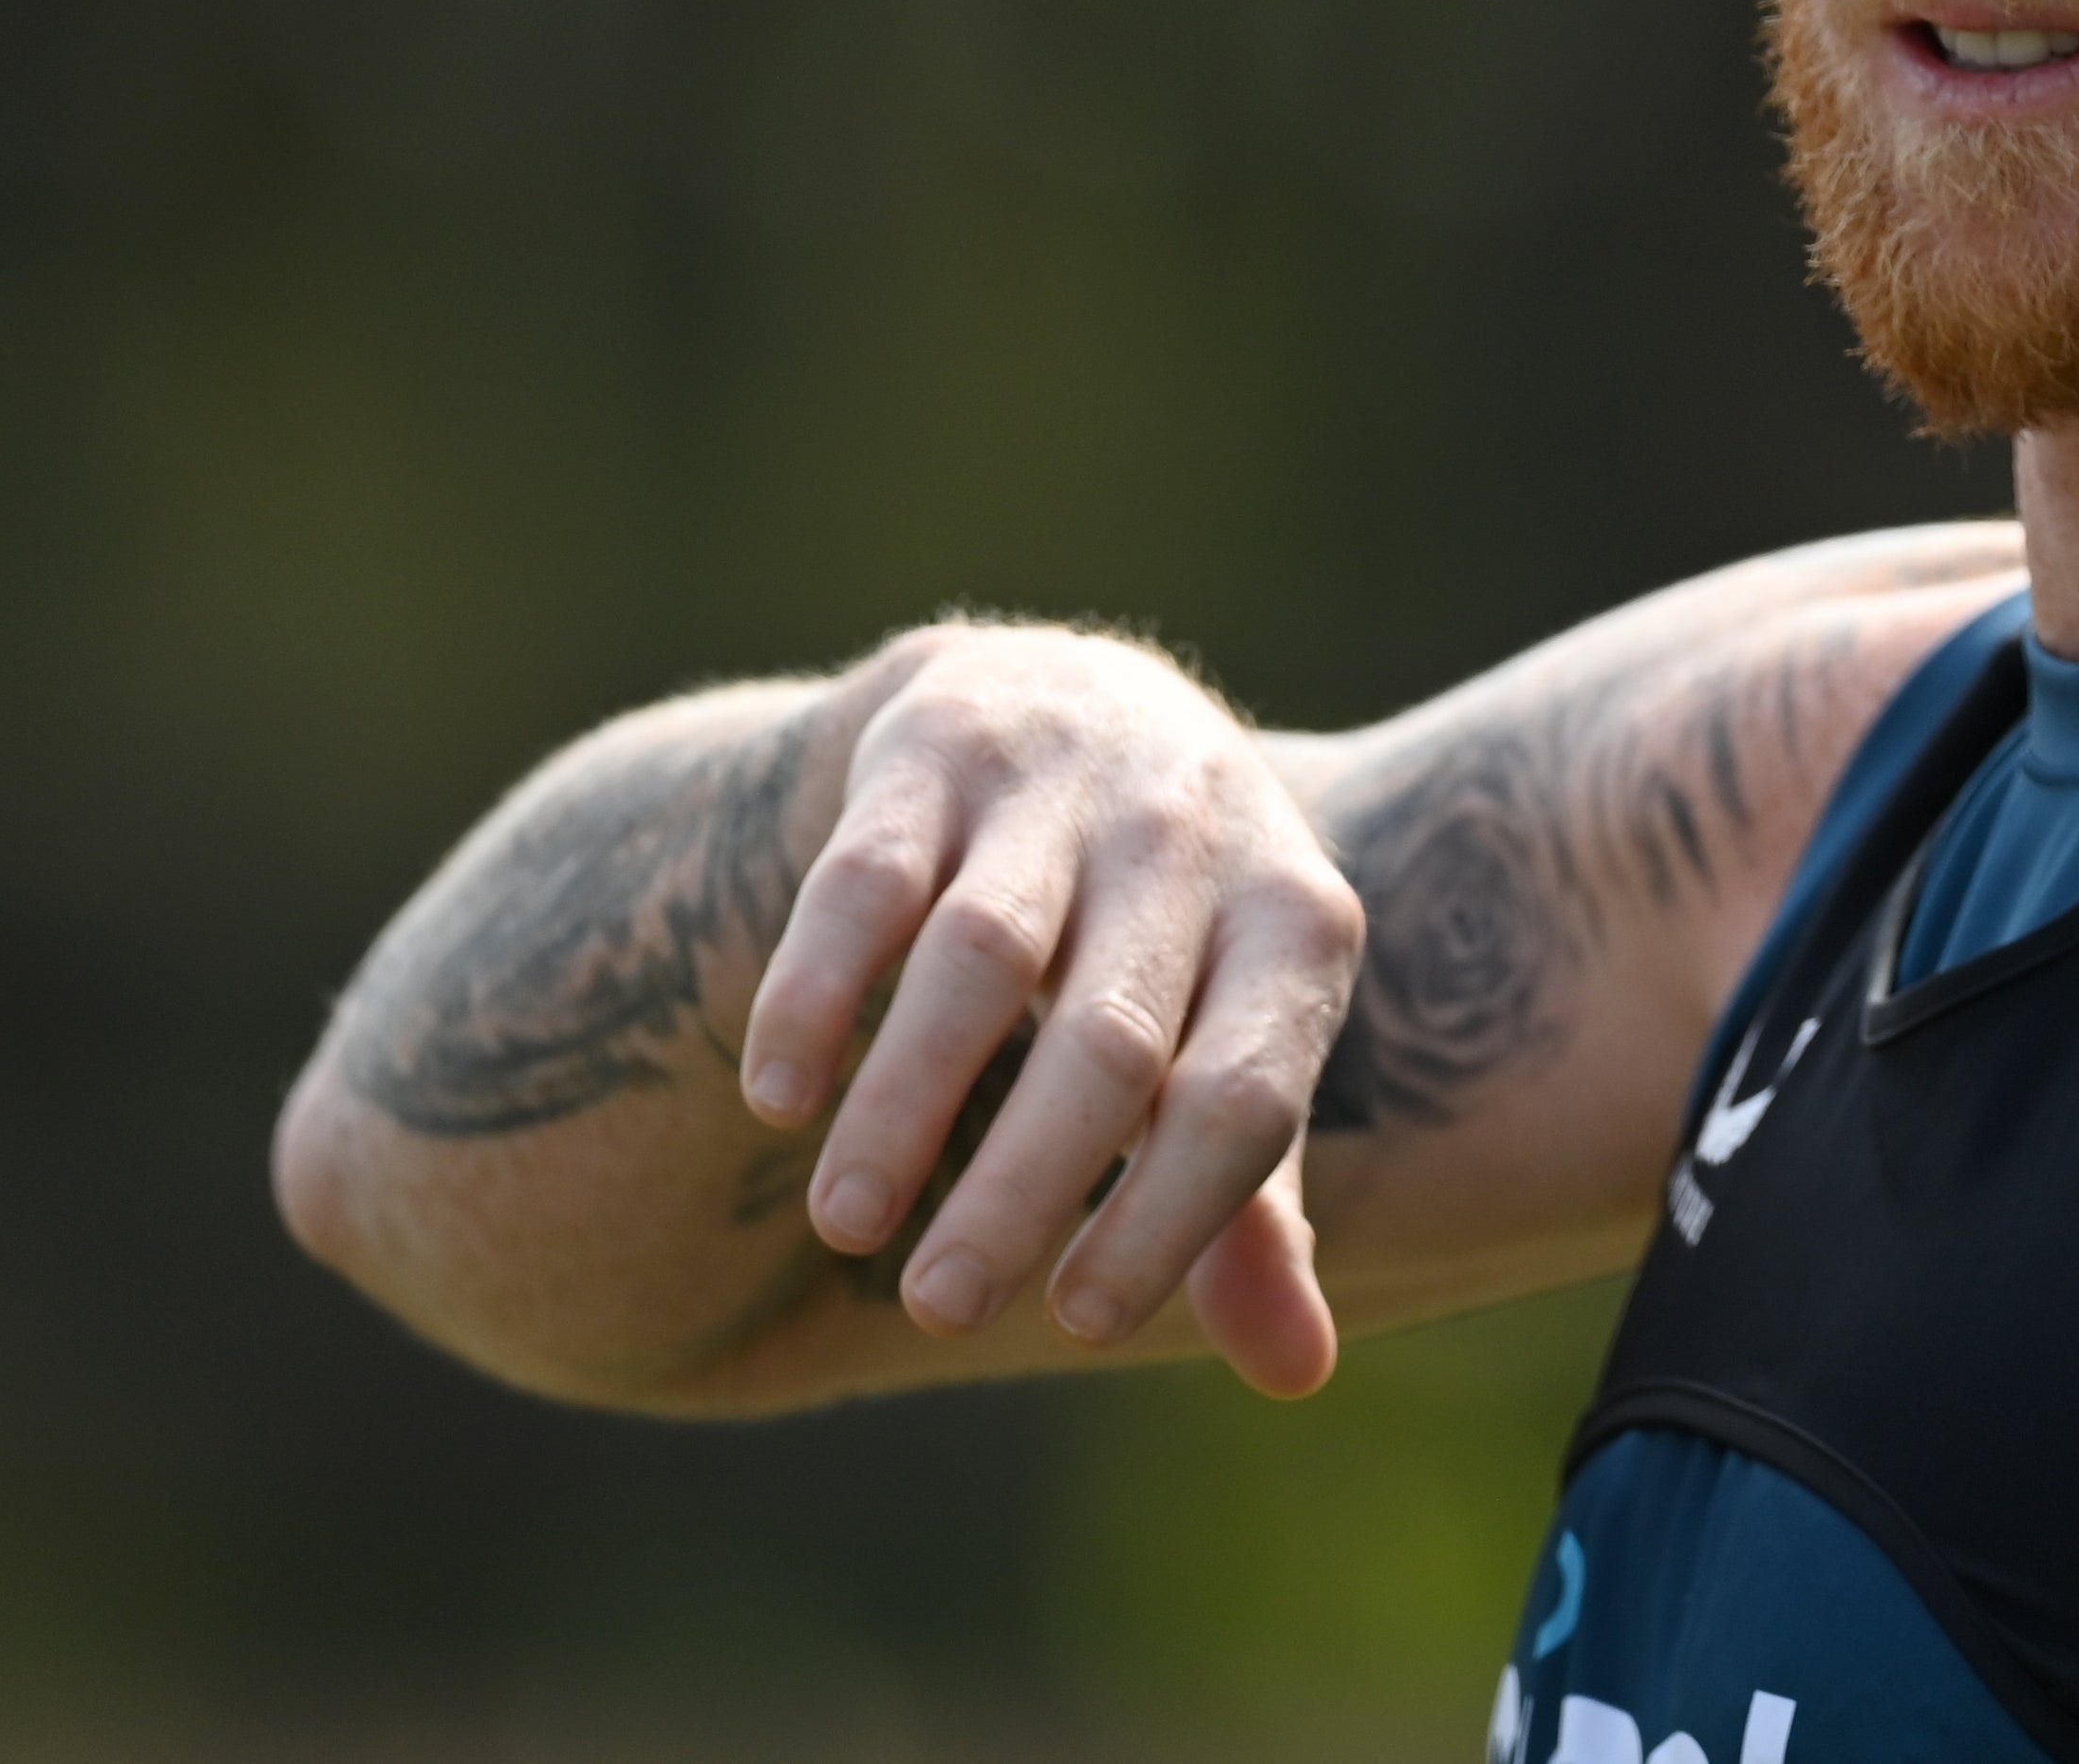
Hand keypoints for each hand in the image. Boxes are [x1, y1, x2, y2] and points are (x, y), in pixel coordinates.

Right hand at [734, 623, 1362, 1396]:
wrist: (1078, 702)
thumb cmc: (1170, 935)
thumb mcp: (1235, 1040)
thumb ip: (1253, 1203)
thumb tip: (1296, 1375)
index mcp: (1298, 926)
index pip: (1246, 1095)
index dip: (1169, 1219)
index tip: (1076, 1319)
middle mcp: (1194, 836)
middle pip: (1113, 1041)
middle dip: (1022, 1186)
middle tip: (941, 1306)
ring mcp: (1068, 775)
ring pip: (984, 956)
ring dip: (908, 1101)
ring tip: (850, 1223)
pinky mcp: (942, 734)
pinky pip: (870, 875)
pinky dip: (818, 989)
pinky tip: (779, 1096)